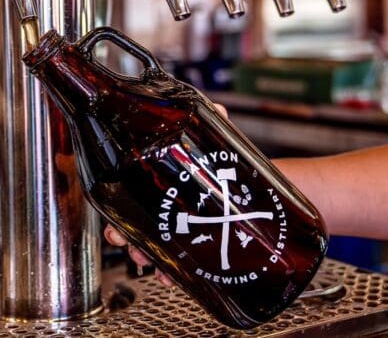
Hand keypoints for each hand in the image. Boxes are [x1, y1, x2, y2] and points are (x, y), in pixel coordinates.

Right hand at [103, 103, 228, 287]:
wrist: (273, 190)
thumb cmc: (238, 166)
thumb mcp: (224, 144)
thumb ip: (218, 123)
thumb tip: (217, 110)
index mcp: (168, 183)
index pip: (134, 196)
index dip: (120, 210)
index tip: (114, 222)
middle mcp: (173, 206)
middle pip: (138, 225)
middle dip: (126, 237)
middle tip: (124, 241)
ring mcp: (187, 228)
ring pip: (156, 246)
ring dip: (146, 257)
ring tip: (149, 262)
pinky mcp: (204, 247)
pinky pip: (181, 263)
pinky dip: (172, 273)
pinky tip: (171, 276)